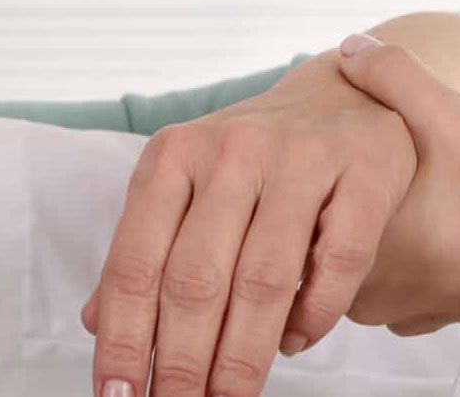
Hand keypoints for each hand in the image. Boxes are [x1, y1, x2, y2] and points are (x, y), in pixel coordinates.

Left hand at [80, 50, 415, 396]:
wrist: (347, 94)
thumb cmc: (256, 158)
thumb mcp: (187, 188)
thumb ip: (146, 250)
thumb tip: (95, 323)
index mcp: (173, 156)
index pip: (135, 262)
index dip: (122, 338)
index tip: (117, 395)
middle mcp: (231, 150)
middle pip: (196, 278)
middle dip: (181, 362)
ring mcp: (300, 158)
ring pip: (264, 278)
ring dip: (242, 354)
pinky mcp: (364, 173)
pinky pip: (338, 262)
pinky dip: (313, 315)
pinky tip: (292, 343)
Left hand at [331, 32, 459, 333]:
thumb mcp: (453, 116)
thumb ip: (395, 77)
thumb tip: (350, 47)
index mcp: (360, 242)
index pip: (299, 215)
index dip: (309, 177)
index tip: (326, 149)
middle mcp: (371, 289)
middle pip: (321, 240)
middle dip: (335, 201)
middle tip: (360, 160)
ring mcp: (404, 309)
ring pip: (357, 265)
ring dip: (371, 229)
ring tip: (399, 184)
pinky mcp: (437, 316)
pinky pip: (396, 285)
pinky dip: (404, 254)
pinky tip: (426, 219)